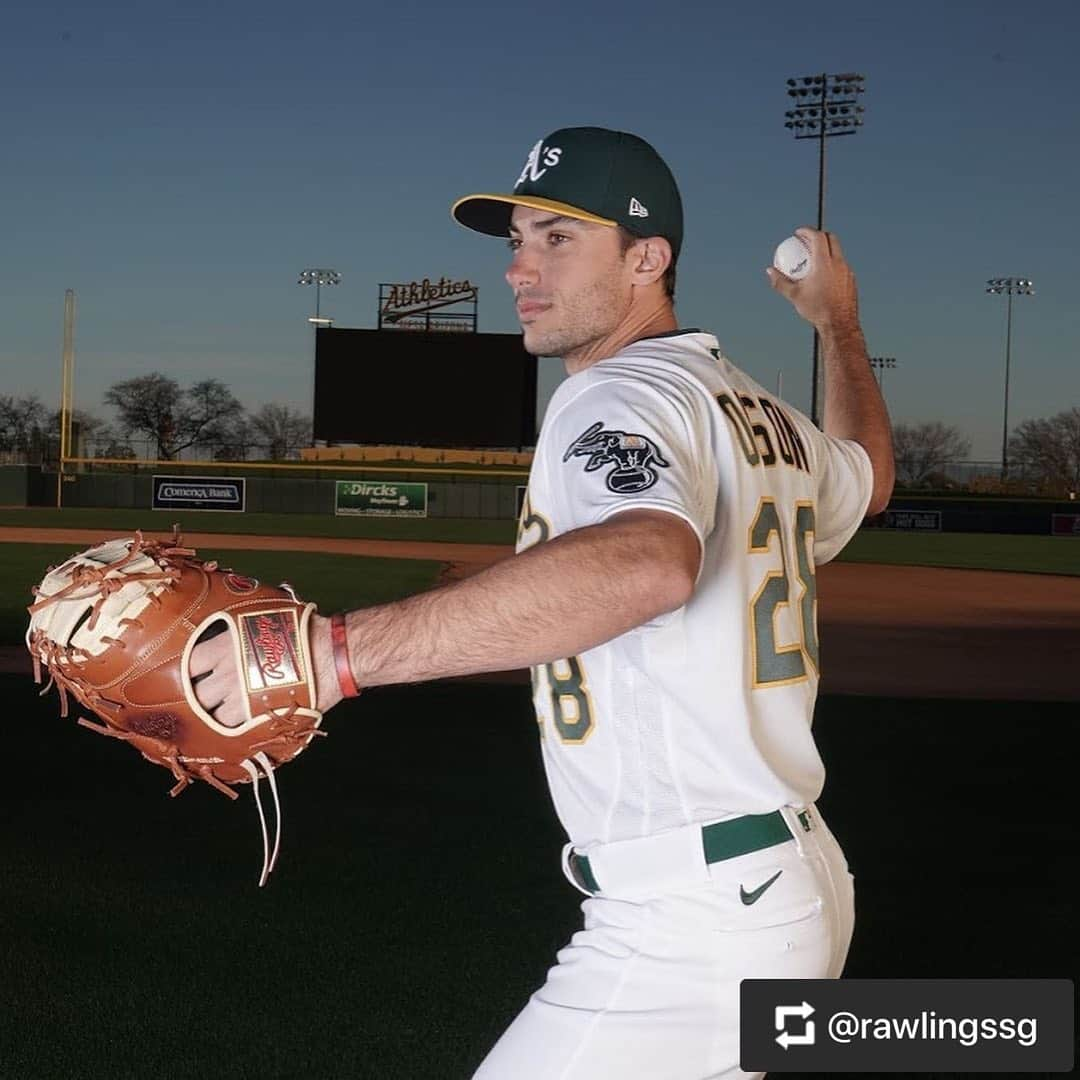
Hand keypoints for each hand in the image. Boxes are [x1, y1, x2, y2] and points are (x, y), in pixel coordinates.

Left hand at [190, 612, 341, 726]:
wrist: (331, 652)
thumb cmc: (305, 630)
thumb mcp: (267, 613)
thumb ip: (244, 623)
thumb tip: (236, 619)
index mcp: (225, 645)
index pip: (190, 663)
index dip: (190, 672)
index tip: (196, 675)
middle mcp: (227, 672)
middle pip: (196, 694)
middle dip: (201, 698)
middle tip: (210, 699)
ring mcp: (241, 697)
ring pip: (213, 717)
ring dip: (217, 717)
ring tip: (225, 716)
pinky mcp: (258, 717)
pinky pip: (235, 731)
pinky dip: (235, 731)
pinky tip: (240, 728)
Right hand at [766, 227, 859, 334]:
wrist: (839, 323)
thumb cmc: (818, 310)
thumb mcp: (795, 295)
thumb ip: (781, 281)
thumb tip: (770, 272)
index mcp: (824, 263)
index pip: (818, 237)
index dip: (807, 231)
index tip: (799, 232)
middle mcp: (838, 263)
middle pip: (831, 238)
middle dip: (818, 235)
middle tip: (807, 240)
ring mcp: (847, 271)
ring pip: (837, 252)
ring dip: (826, 249)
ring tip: (814, 258)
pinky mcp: (851, 280)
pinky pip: (841, 265)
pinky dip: (832, 263)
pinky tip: (824, 275)